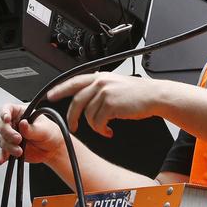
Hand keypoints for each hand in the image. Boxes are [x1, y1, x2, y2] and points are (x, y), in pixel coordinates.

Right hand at [0, 103, 63, 165]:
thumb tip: (22, 123)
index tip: (7, 119)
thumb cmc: (50, 133)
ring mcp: (11, 136)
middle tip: (18, 139)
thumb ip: (32, 128)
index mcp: (22, 113)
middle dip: (7, 133)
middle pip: (1, 125)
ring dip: (9, 146)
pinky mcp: (10, 148)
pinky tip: (0, 160)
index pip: (8, 109)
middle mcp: (14, 123)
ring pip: (2, 140)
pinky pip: (2, 152)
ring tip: (20, 151)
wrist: (52, 149)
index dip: (4, 113)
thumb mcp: (44, 129)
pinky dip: (1, 156)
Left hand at [47, 72, 161, 137]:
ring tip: (104, 128)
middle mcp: (101, 82)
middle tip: (73, 126)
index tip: (51, 95)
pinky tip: (109, 130)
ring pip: (89, 114)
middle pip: (77, 101)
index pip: (74, 81)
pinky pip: (98, 122)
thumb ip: (101, 86)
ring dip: (94, 126)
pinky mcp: (111, 104)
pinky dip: (102, 130)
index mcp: (101, 77)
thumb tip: (89, 94)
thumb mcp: (116, 83)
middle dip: (72, 117)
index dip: (60, 89)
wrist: (154, 95)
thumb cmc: (138, 93)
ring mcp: (105, 93)